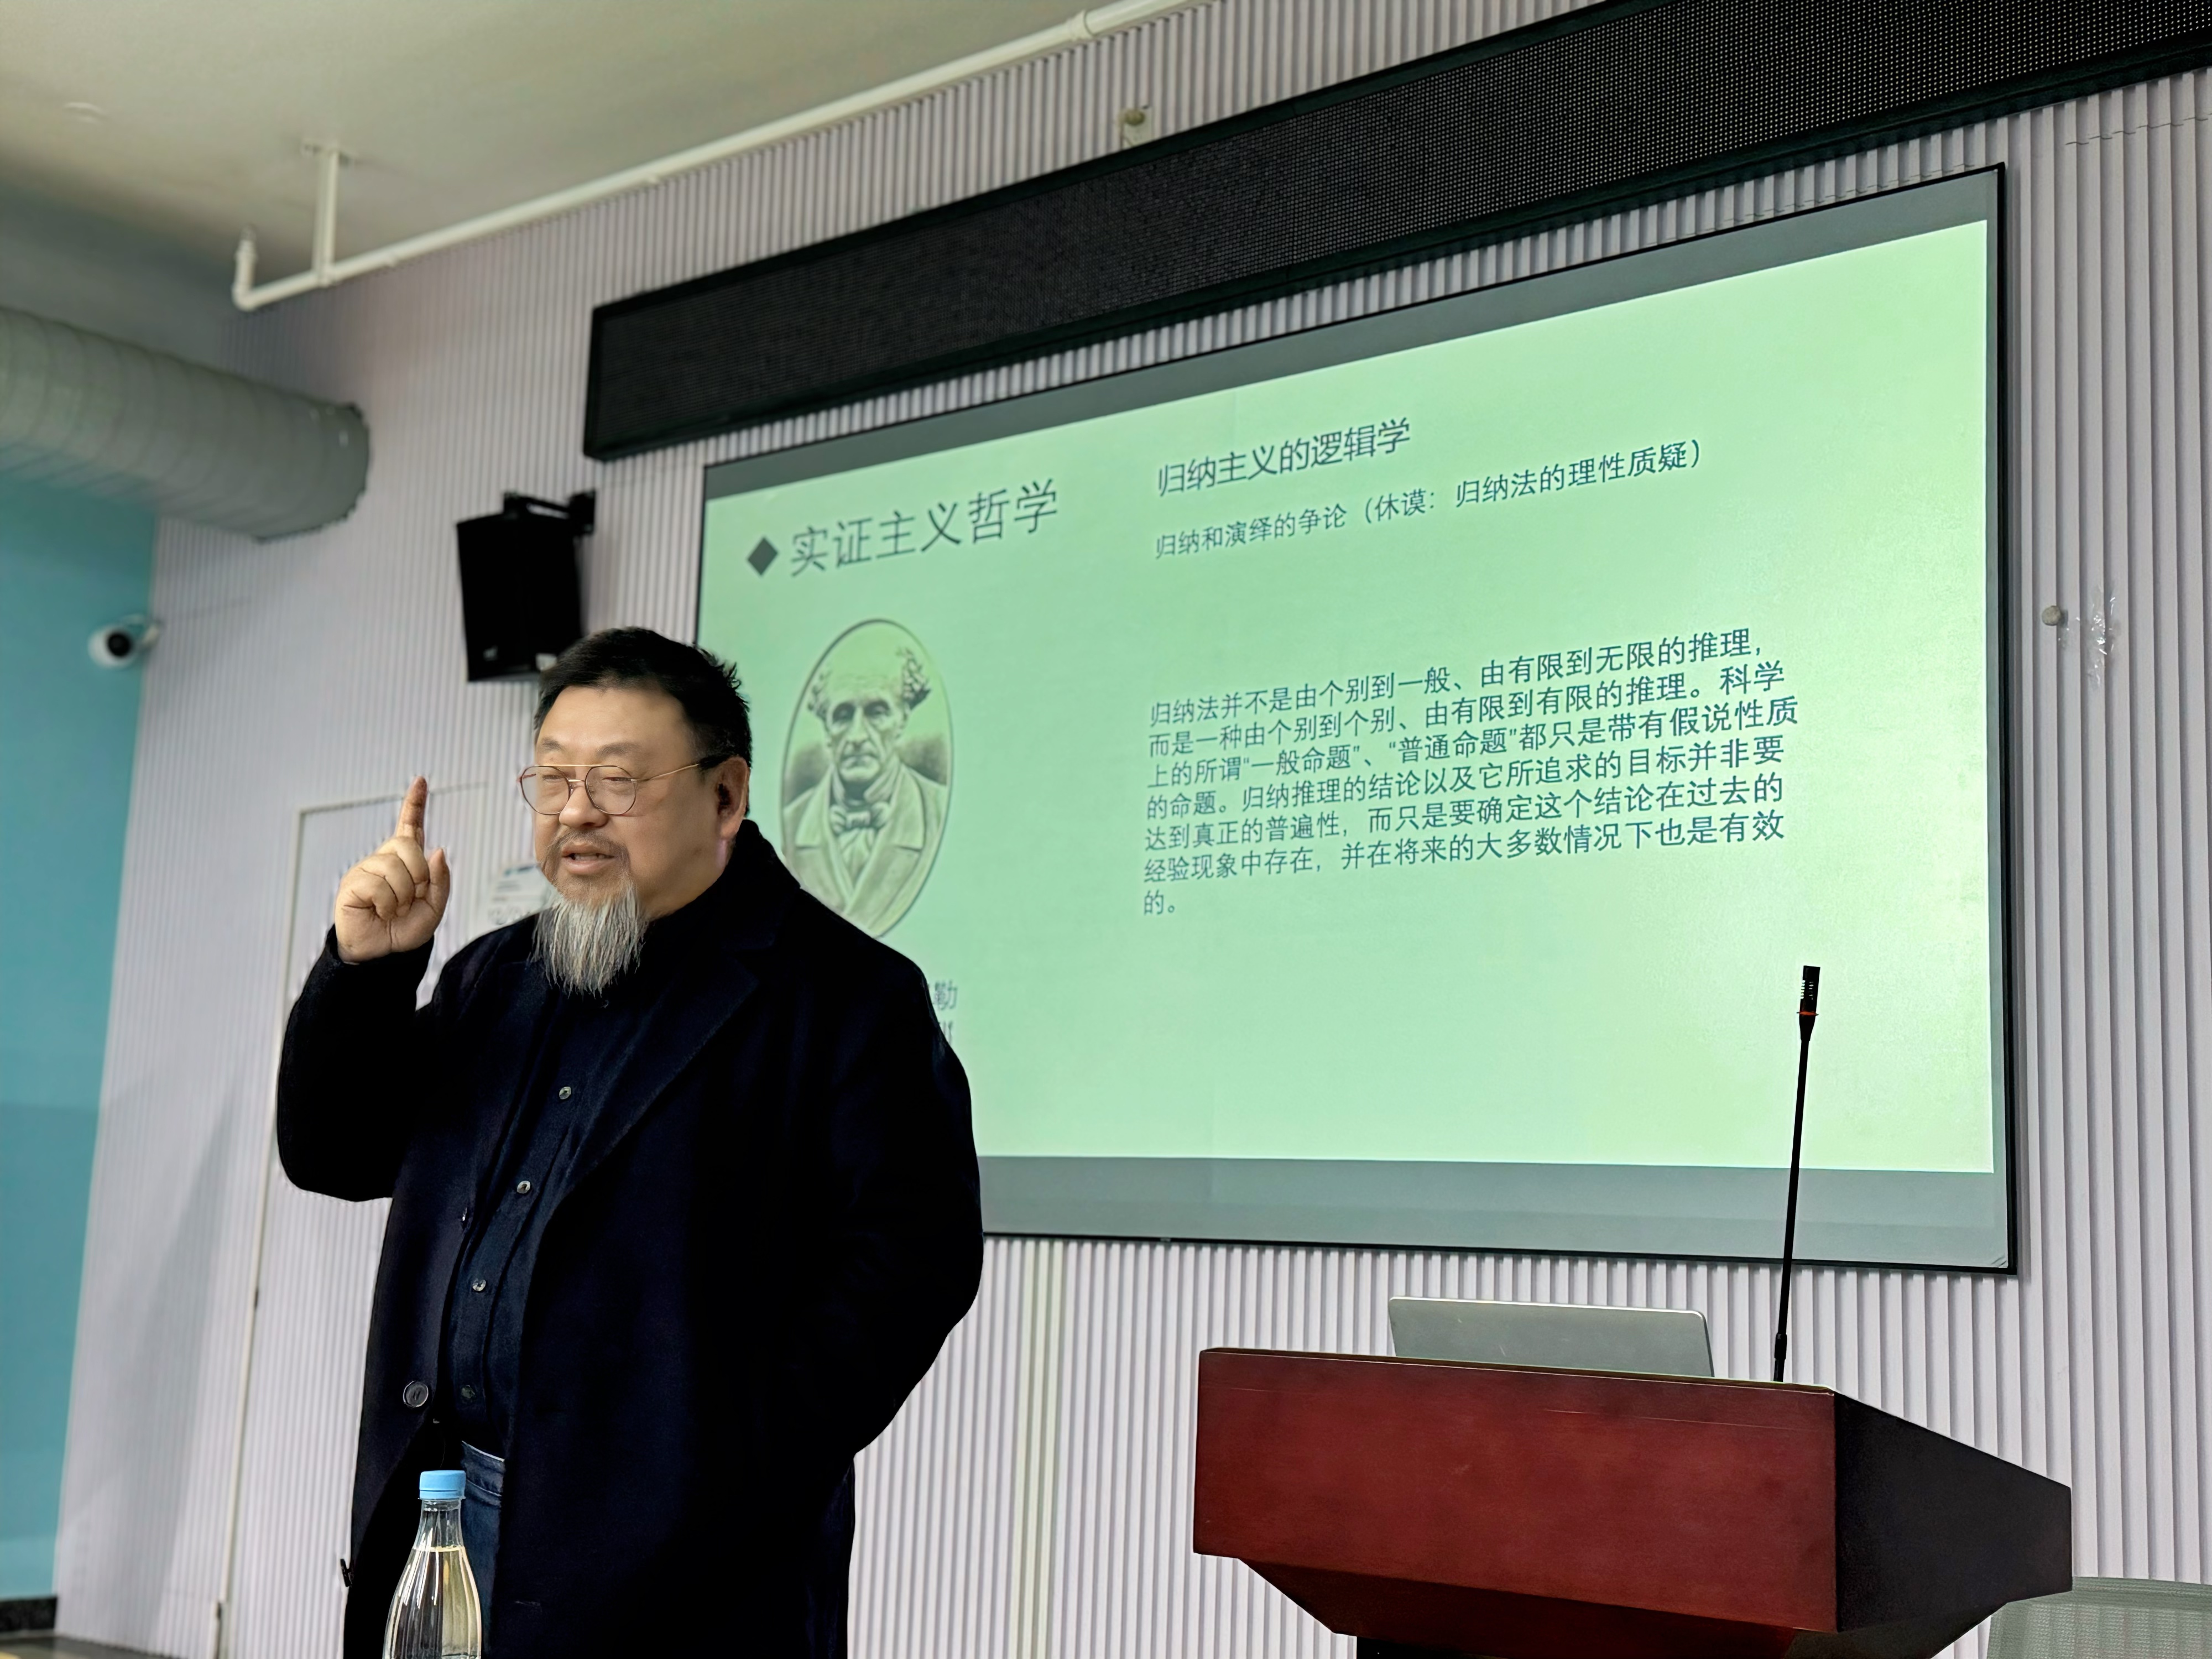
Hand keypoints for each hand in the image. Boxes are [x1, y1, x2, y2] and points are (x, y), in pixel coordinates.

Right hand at [334, 777, 451, 961]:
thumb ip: (440, 881)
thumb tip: (437, 851)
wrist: (383, 955)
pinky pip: (377, 885)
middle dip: (418, 874)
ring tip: (394, 910)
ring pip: (393, 867)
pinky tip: (380, 912)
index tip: (421, 781)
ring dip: (403, 895)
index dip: (415, 804)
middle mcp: (384, 860)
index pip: (410, 827)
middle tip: (413, 898)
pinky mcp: (352, 884)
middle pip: (407, 845)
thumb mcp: (434, 908)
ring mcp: (366, 870)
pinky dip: (387, 904)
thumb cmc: (406, 930)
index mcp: (406, 862)